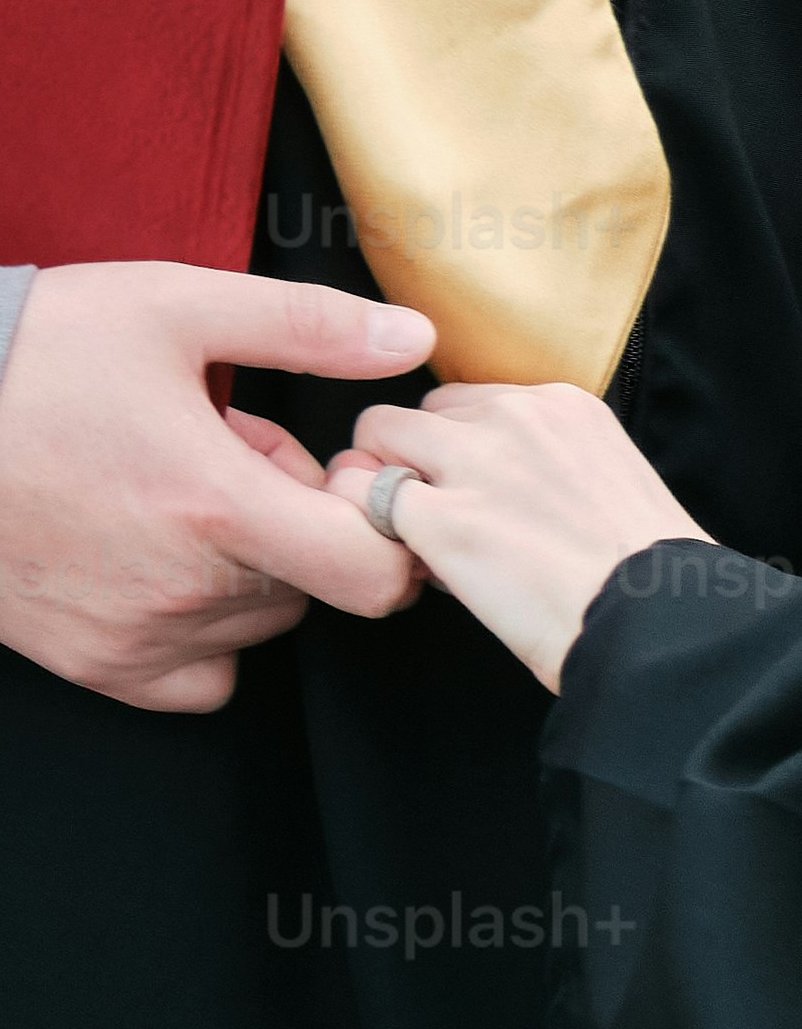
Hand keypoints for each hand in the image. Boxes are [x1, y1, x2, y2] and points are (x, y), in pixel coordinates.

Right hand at [0, 263, 436, 710]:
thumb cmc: (24, 358)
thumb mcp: (167, 305)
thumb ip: (305, 324)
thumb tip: (415, 341)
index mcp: (220, 507)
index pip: (379, 574)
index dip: (380, 523)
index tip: (333, 474)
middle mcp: (187, 591)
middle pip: (316, 585)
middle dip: (289, 518)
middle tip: (213, 452)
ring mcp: (138, 638)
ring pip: (258, 621)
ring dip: (240, 567)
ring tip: (161, 494)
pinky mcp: (94, 666)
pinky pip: (203, 676)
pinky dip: (199, 629)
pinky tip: (148, 562)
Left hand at [340, 380, 710, 691]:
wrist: (662, 626)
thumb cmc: (643, 575)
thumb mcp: (605, 479)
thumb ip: (543, 461)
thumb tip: (485, 481)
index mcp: (561, 406)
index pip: (467, 403)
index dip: (458, 451)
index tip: (480, 495)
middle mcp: (514, 418)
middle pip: (417, 414)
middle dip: (416, 462)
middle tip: (444, 520)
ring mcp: (474, 462)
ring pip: (378, 436)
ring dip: (386, 483)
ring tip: (423, 539)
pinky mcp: (441, 517)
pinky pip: (365, 496)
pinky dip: (372, 527)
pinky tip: (415, 565)